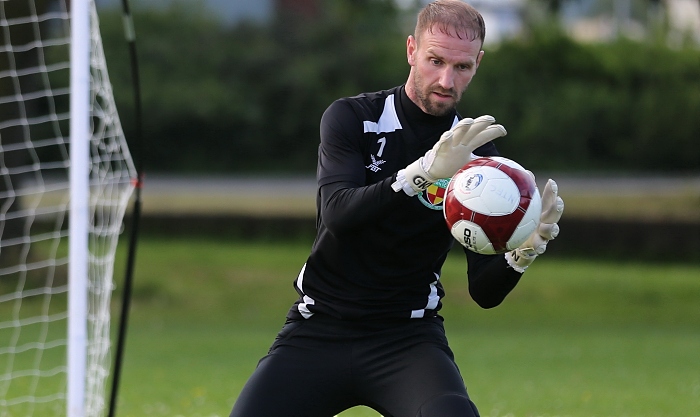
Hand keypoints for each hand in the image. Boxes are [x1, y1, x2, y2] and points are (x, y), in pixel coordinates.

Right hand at [392, 115, 506, 195]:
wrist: (433, 170)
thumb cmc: (452, 164)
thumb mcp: (469, 162)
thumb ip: (481, 160)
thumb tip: (497, 164)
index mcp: (468, 144)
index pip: (482, 136)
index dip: (492, 132)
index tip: (504, 131)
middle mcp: (460, 142)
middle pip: (472, 131)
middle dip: (481, 124)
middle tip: (491, 119)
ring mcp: (450, 145)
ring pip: (457, 134)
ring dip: (462, 127)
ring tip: (470, 121)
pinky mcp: (440, 150)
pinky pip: (442, 144)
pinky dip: (445, 139)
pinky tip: (448, 135)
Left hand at [505, 179, 563, 271]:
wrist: (509, 248)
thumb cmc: (513, 225)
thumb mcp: (512, 211)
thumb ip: (513, 195)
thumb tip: (508, 172)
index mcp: (539, 213)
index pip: (548, 200)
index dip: (551, 191)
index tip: (550, 182)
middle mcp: (543, 224)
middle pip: (554, 215)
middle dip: (557, 208)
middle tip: (558, 201)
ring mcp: (541, 237)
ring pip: (550, 233)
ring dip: (551, 229)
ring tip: (548, 227)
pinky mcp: (535, 250)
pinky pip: (539, 248)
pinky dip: (539, 247)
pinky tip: (537, 247)